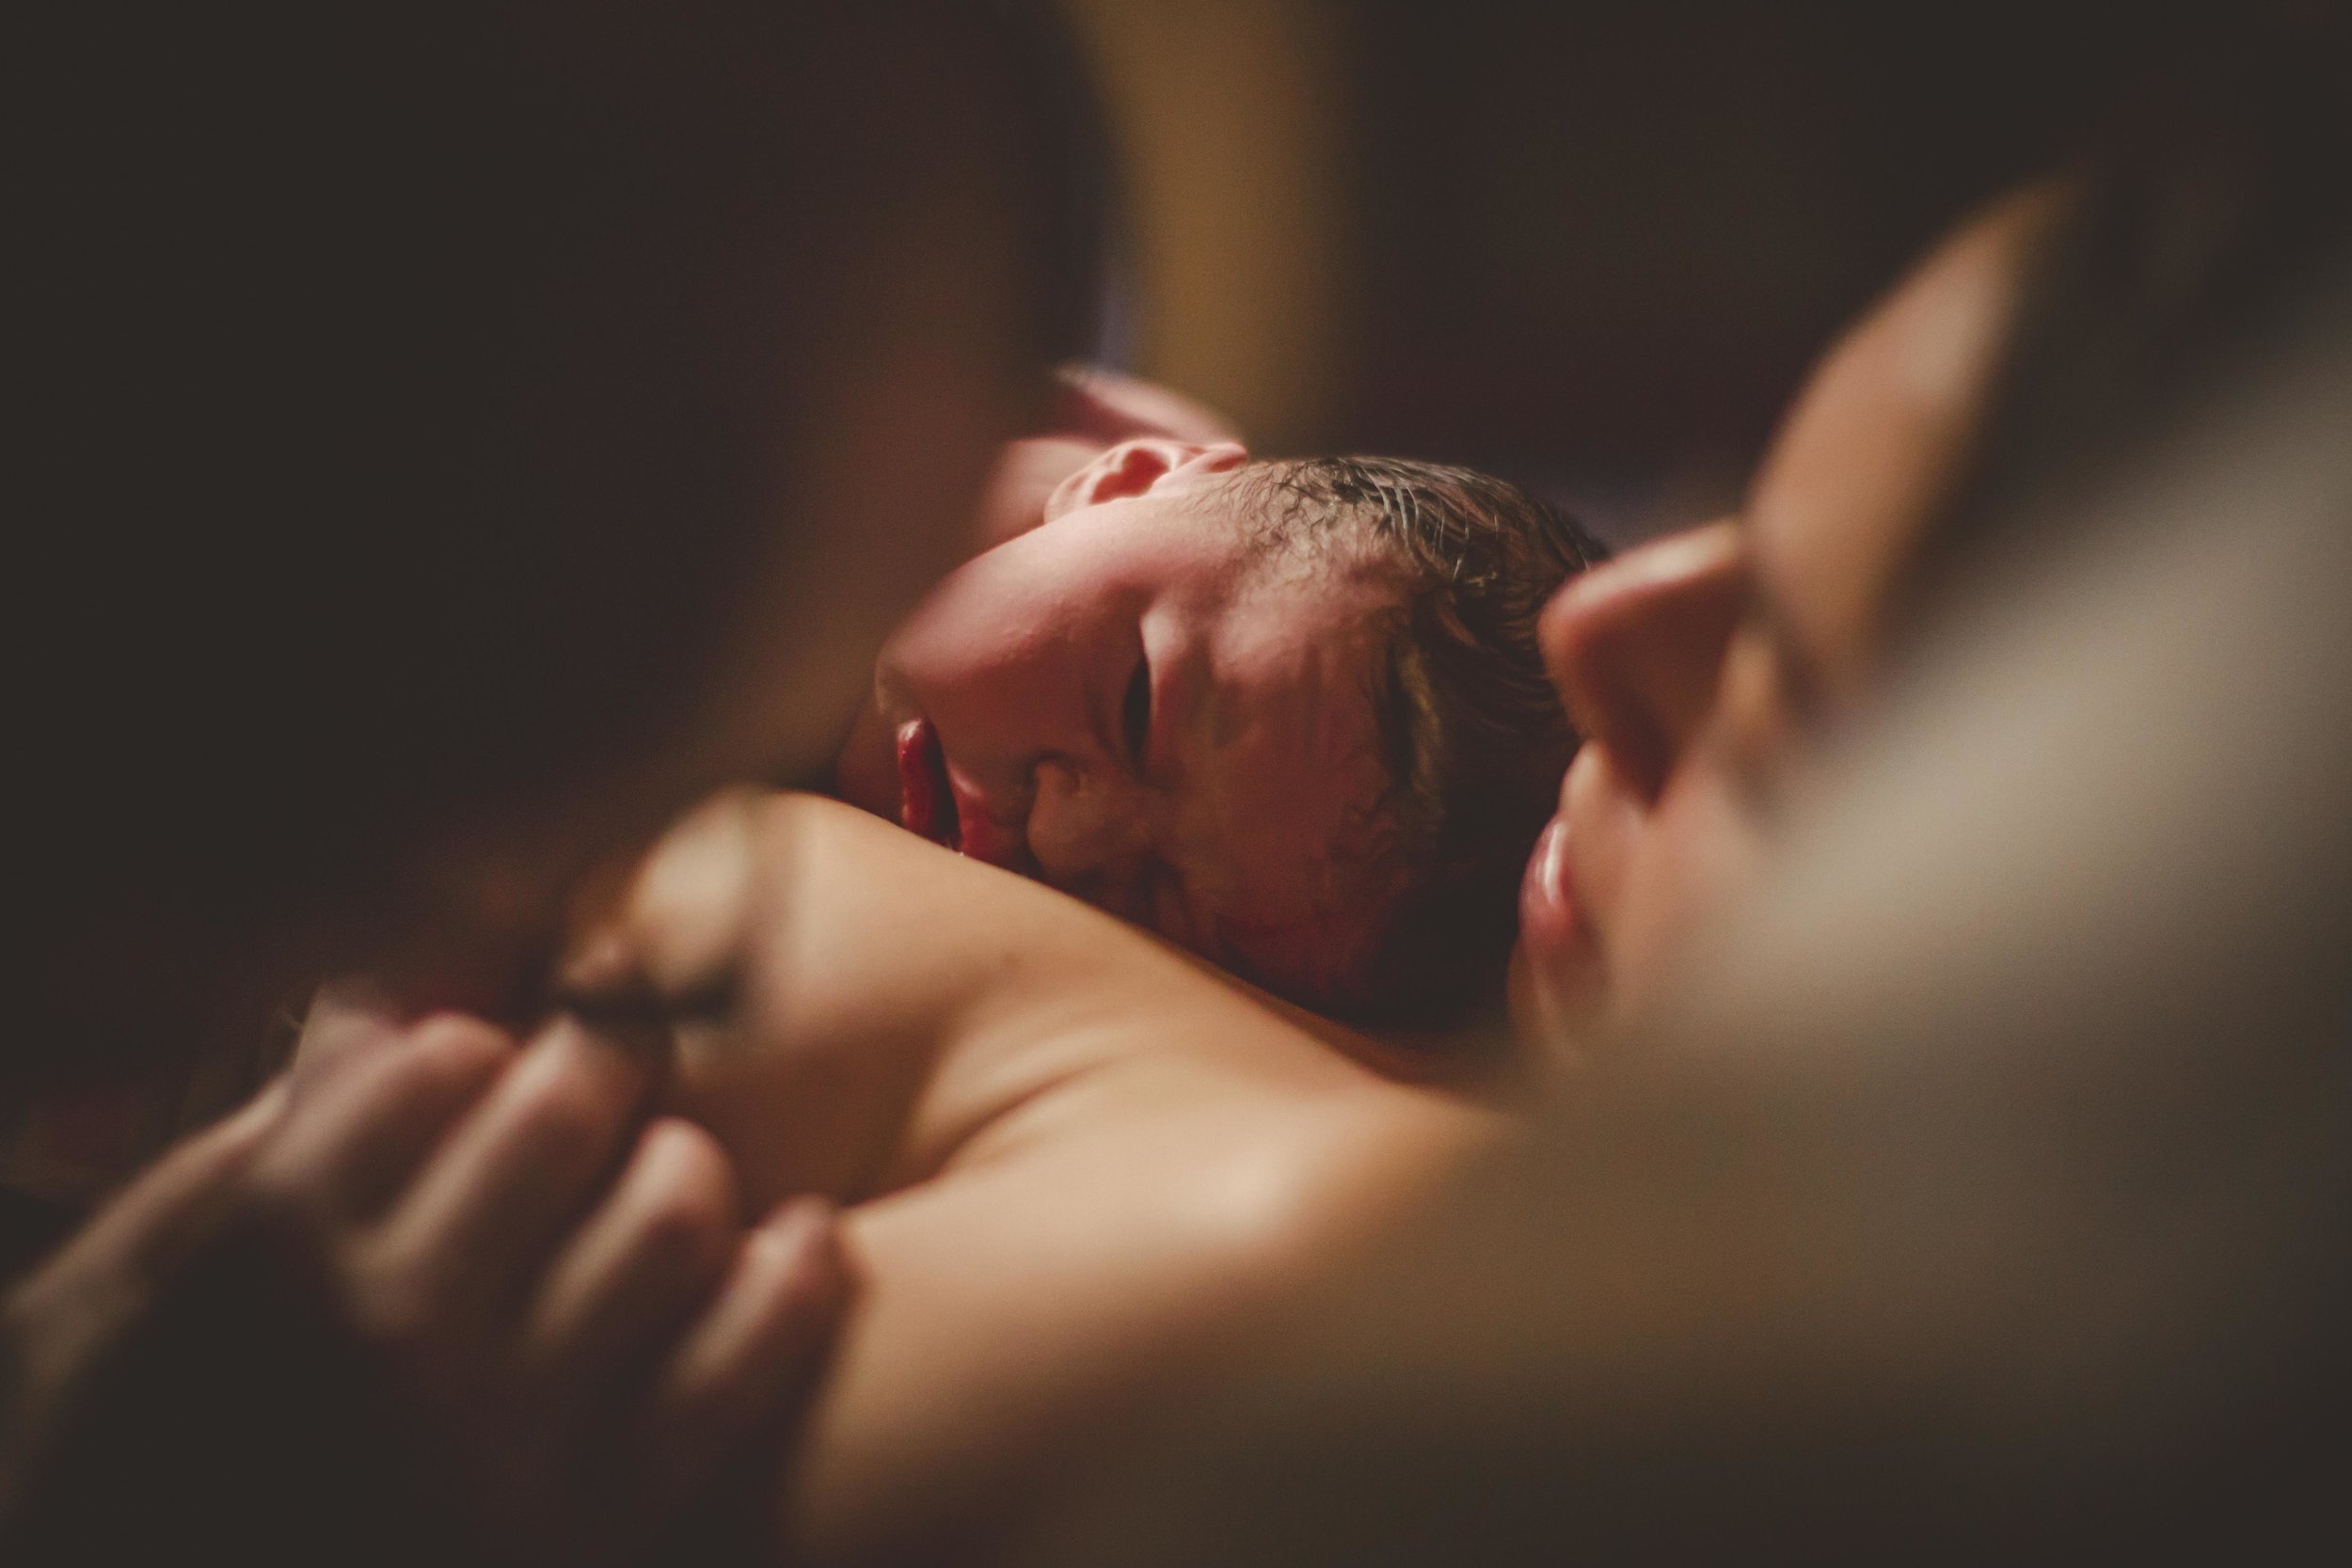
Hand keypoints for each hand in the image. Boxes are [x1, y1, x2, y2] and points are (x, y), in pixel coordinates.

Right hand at [3, 999, 849, 1564]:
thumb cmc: (93, 1488)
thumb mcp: (87, 1320)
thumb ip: (228, 1160)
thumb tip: (366, 1021)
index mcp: (264, 1249)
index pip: (441, 1056)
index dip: (478, 1047)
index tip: (493, 1063)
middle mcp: (391, 1329)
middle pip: (570, 1108)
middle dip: (594, 1077)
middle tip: (594, 1097)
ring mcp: (501, 1438)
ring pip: (673, 1216)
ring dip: (684, 1173)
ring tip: (670, 1180)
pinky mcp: (590, 1536)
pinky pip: (739, 1370)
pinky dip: (796, 1282)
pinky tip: (802, 1242)